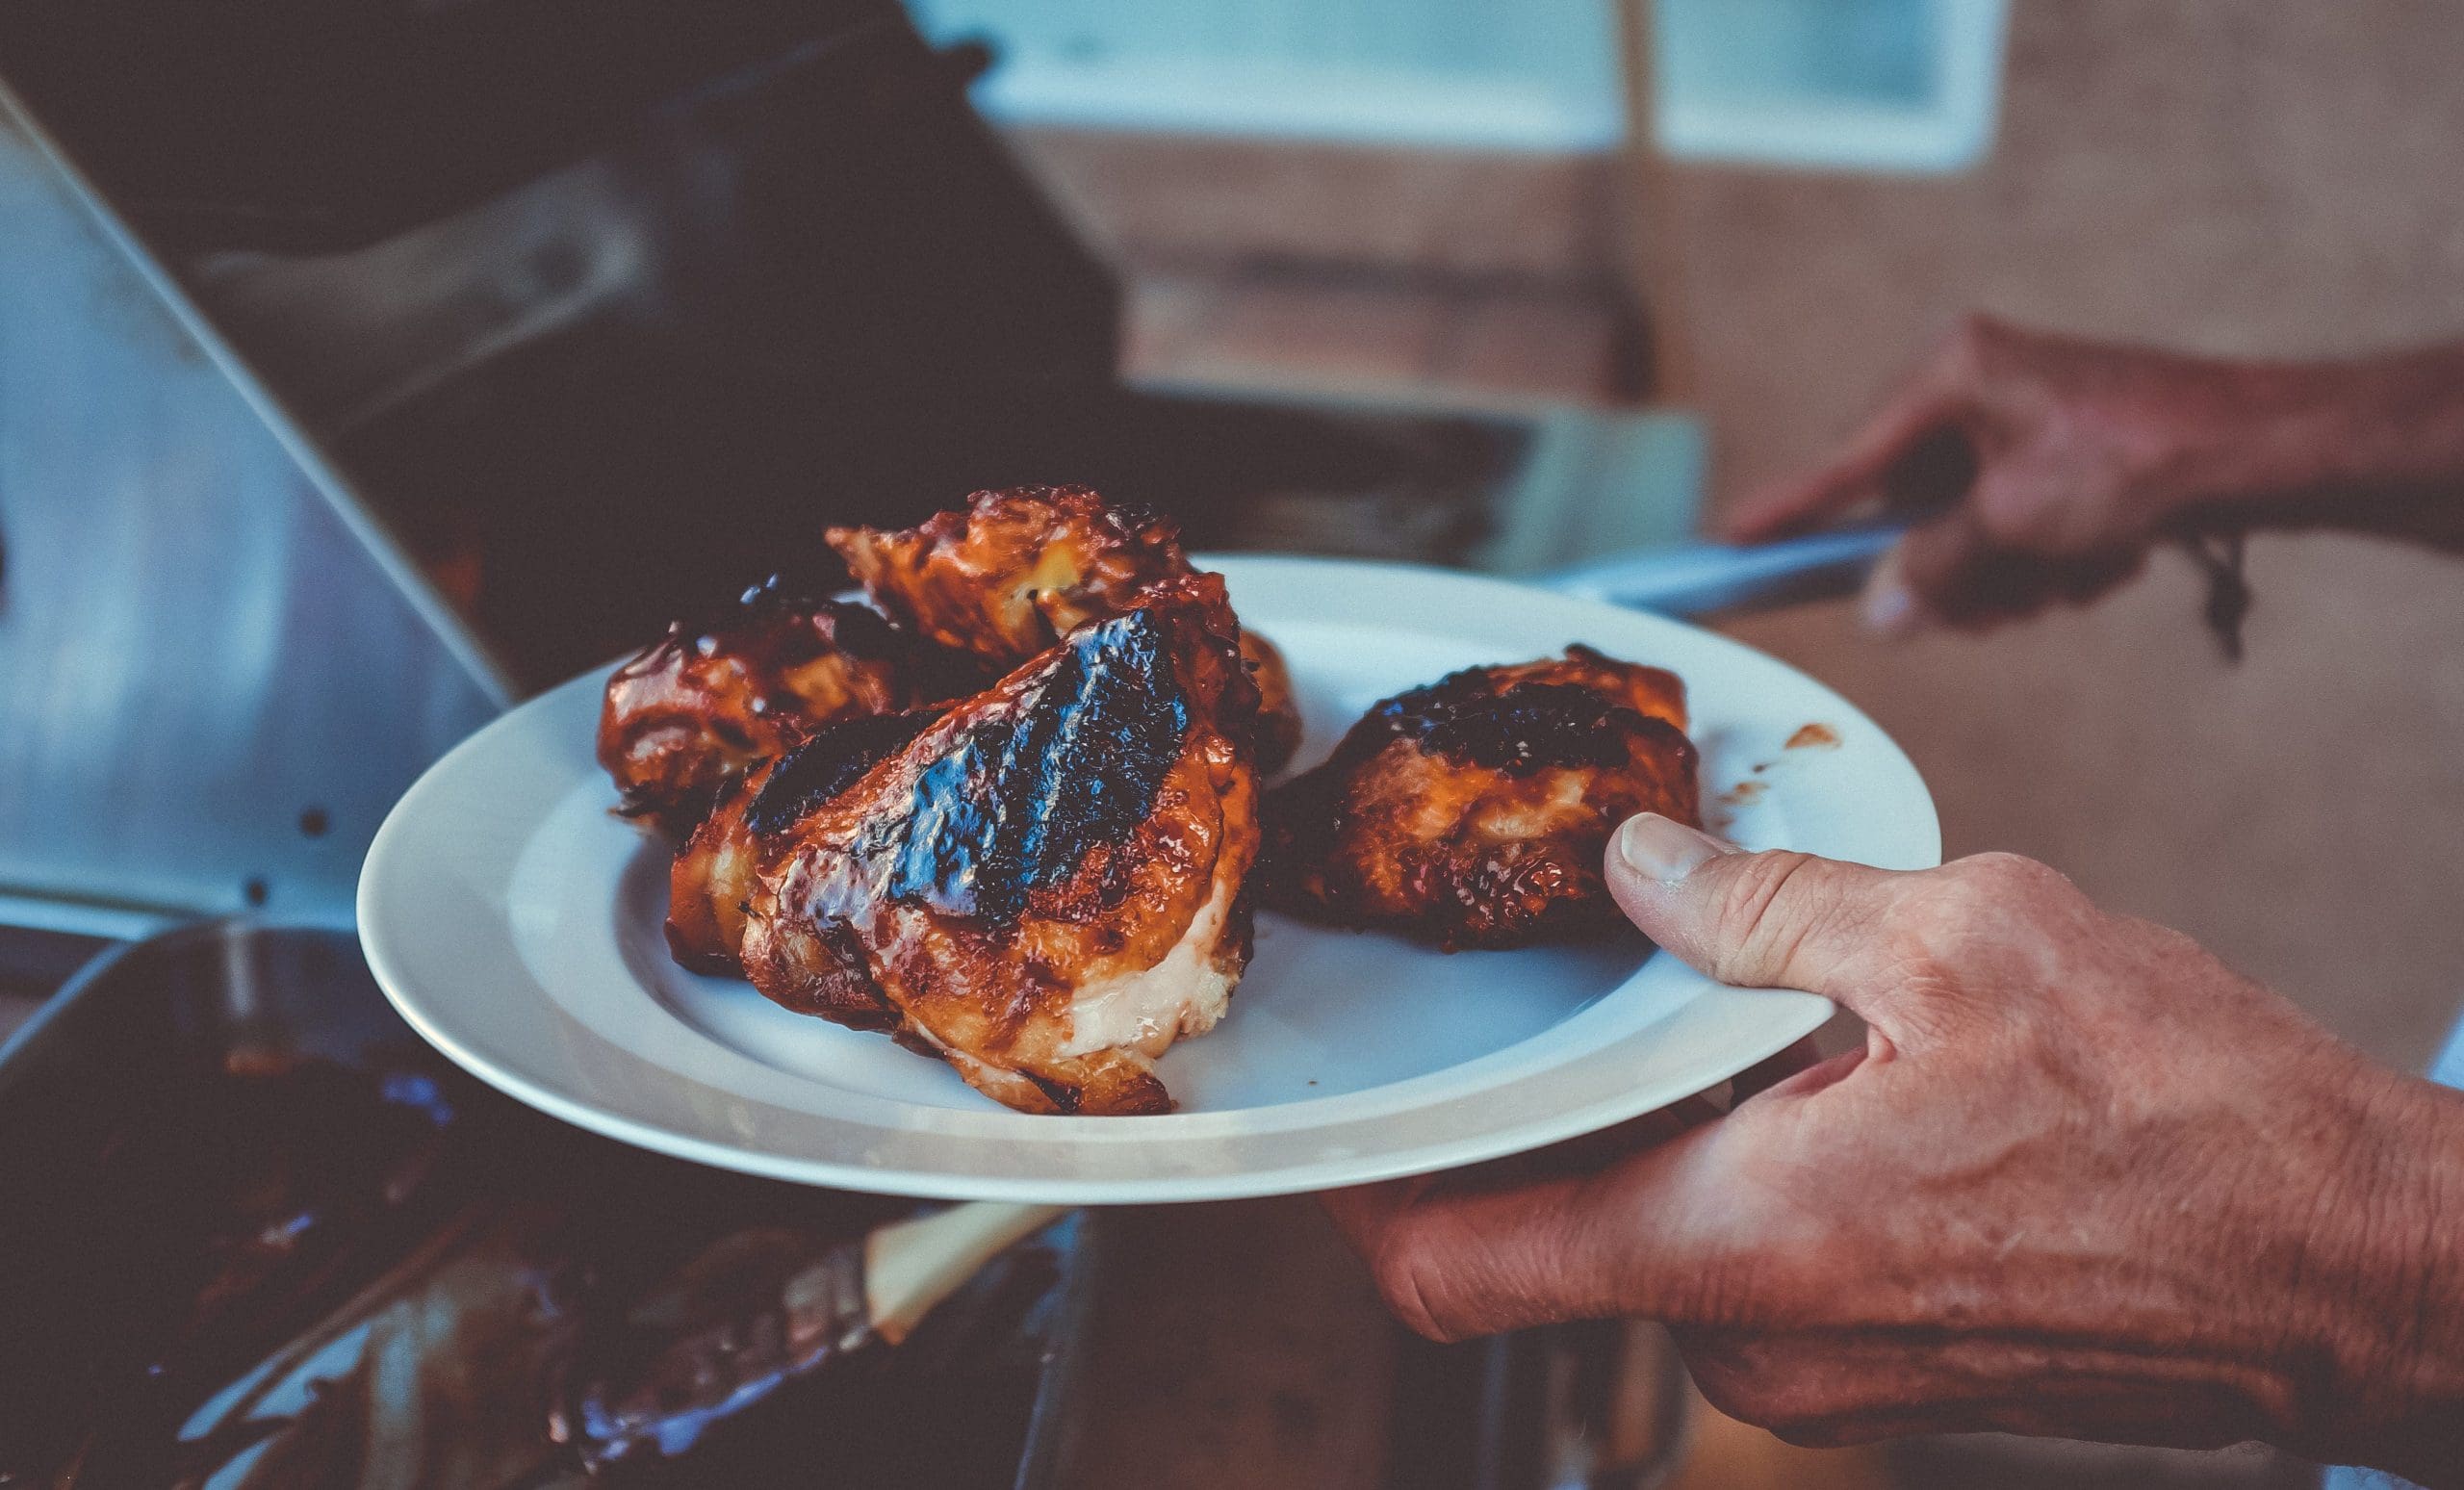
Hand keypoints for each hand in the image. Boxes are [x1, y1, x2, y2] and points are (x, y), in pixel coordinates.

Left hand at [1324, 815, 2463, 1481]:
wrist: (2358, 1263)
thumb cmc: (2193, 1118)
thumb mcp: (1965, 937)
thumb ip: (1765, 908)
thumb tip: (1641, 872)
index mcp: (1735, 1239)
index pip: (1452, 1264)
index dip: (1358, 1197)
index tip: (1322, 1126)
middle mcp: (1758, 1338)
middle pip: (1555, 1235)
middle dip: (1546, 1115)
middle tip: (1567, 993)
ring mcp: (1824, 1372)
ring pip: (1659, 1245)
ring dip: (1663, 1134)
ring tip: (1730, 1013)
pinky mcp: (1887, 1371)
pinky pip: (1753, 1267)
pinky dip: (1744, 1175)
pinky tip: (1821, 1078)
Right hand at [1727, 315, 2463, 632]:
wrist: (2261, 452)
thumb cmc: (2137, 460)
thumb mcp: (2013, 524)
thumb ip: (1932, 570)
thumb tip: (1880, 611)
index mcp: (1951, 374)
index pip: (1842, 461)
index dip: (1783, 512)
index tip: (1724, 542)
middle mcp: (1977, 389)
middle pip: (1909, 514)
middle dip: (1952, 568)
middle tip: (1989, 597)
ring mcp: (2019, 425)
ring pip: (1966, 536)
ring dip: (2009, 575)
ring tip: (2066, 573)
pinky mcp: (2060, 459)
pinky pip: (2015, 535)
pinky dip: (2048, 564)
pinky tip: (2099, 561)